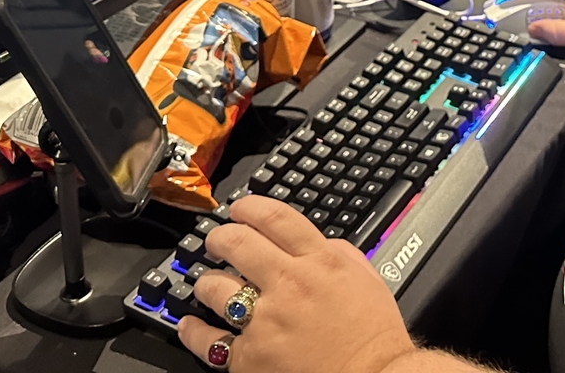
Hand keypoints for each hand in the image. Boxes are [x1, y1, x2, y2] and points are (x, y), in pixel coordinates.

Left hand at [180, 195, 414, 372]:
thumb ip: (342, 254)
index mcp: (320, 261)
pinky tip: (189, 324)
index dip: (250, 207)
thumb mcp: (368, 279)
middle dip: (220, 236)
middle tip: (216, 240)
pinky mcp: (251, 357)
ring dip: (205, 280)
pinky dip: (193, 331)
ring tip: (206, 283)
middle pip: (239, 243)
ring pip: (216, 287)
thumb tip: (320, 243)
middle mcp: (289, 284)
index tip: (240, 208)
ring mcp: (266, 320)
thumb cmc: (374, 336)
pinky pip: (209, 340)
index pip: (275, 218)